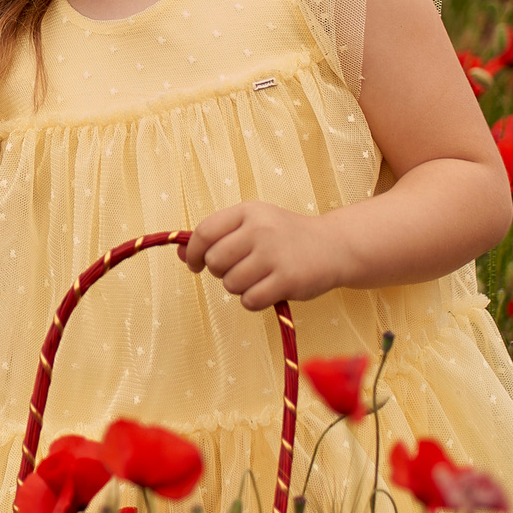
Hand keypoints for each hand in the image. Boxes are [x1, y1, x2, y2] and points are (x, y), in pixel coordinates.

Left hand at [179, 201, 347, 310]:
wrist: (334, 246)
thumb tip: (179, 253)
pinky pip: (250, 300)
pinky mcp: (287, 280)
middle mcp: (260, 229)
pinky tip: (269, 290)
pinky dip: (255, 301)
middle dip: (221, 272)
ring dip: (240, 287)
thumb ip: (218, 237)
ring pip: (231, 284)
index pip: (204, 232)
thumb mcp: (253, 226)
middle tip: (240, 270)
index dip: (193, 252)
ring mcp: (274, 254)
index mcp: (249, 212)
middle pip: (215, 261)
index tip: (194, 265)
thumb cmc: (286, 237)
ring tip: (260, 278)